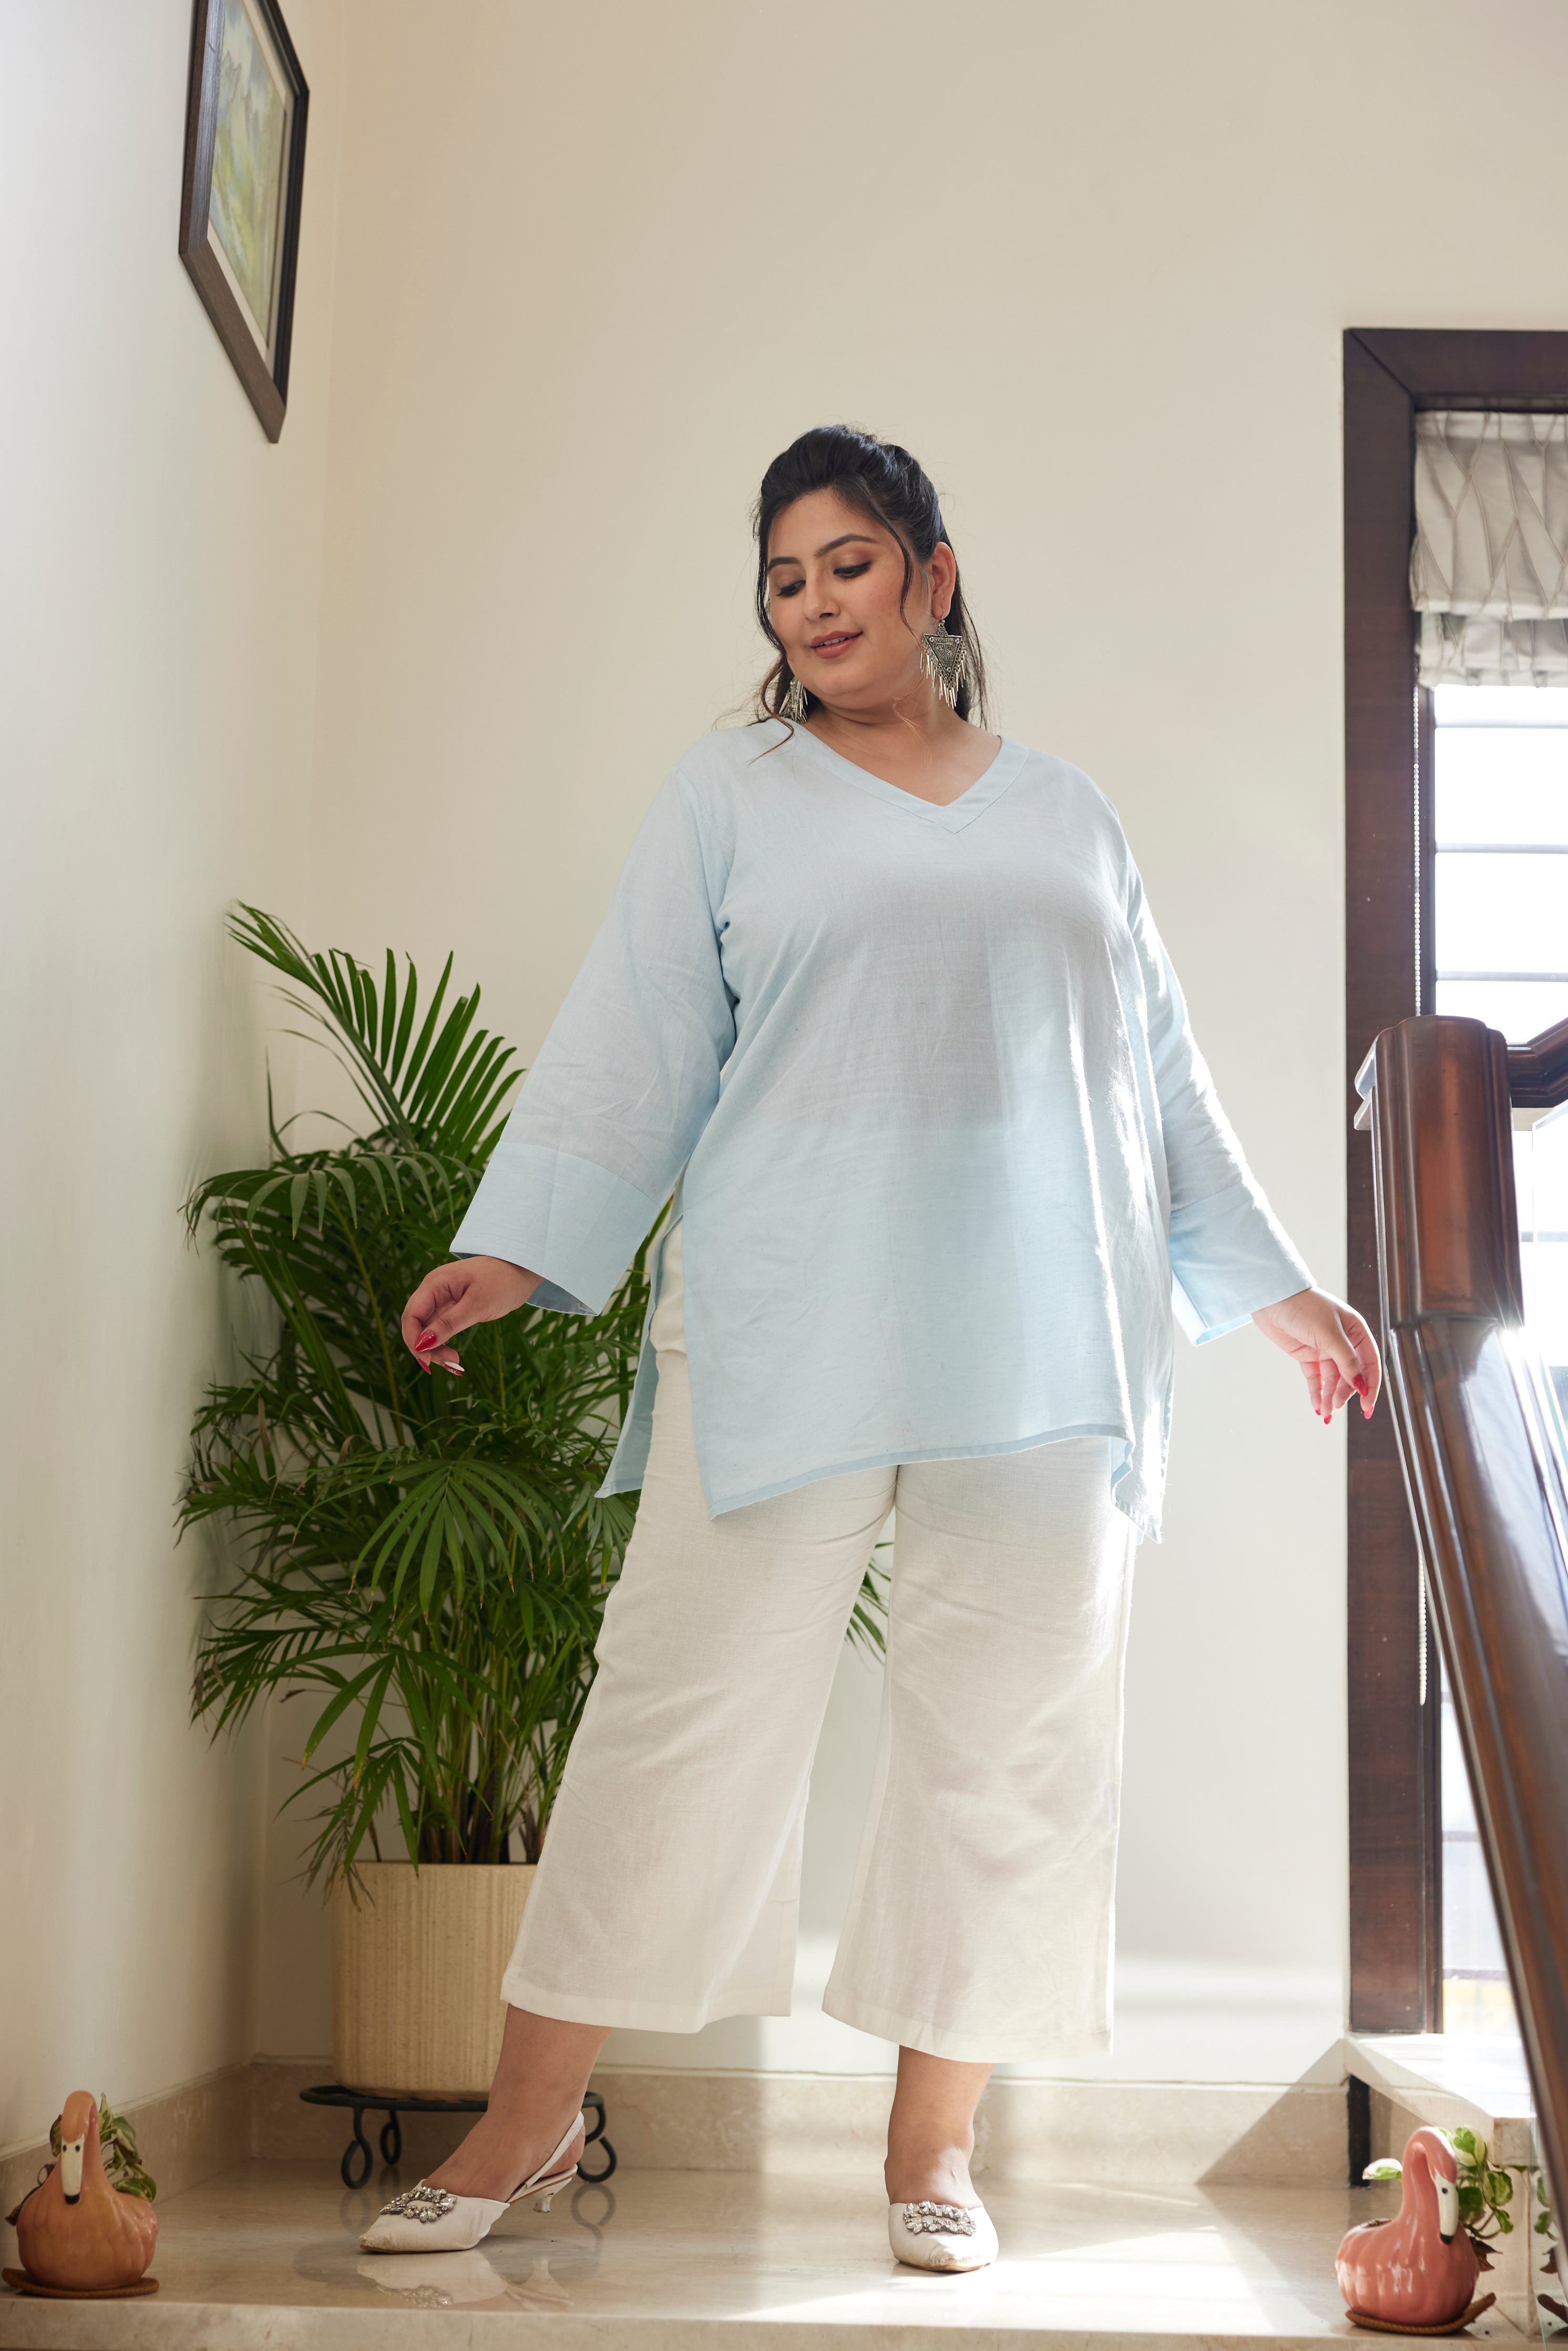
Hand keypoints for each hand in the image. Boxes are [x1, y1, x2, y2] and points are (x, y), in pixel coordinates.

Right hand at [400, 1256, 540, 1375]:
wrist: (521, 1270)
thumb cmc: (502, 1280)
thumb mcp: (478, 1304)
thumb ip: (449, 1323)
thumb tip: (422, 1344)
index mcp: (435, 1284)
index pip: (412, 1314)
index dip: (413, 1339)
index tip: (427, 1360)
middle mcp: (434, 1292)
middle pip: (417, 1324)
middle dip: (425, 1347)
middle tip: (449, 1363)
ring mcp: (442, 1301)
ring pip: (427, 1330)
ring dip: (435, 1349)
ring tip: (454, 1363)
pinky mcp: (452, 1309)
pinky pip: (440, 1330)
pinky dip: (443, 1344)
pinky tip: (453, 1357)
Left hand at [1251, 1286, 1380, 1423]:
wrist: (1272, 1299)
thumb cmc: (1304, 1308)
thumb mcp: (1330, 1334)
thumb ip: (1347, 1360)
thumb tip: (1362, 1385)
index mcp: (1356, 1331)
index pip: (1370, 1362)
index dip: (1371, 1385)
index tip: (1367, 1406)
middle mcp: (1343, 1341)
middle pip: (1351, 1374)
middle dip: (1345, 1392)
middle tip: (1336, 1406)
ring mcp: (1325, 1349)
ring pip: (1333, 1379)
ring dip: (1330, 1396)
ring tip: (1325, 1412)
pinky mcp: (1307, 1355)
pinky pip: (1316, 1378)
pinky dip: (1317, 1392)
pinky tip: (1318, 1407)